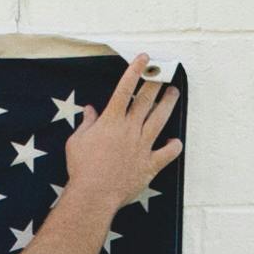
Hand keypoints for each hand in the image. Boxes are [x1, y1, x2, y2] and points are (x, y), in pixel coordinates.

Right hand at [60, 56, 185, 216]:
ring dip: (168, 104)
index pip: (125, 89)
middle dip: (156, 83)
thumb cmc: (82, 168)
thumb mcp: (77, 141)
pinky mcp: (151, 164)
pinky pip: (168, 152)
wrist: (94, 194)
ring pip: (160, 119)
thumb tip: (90, 111)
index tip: (144, 59)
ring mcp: (143, 146)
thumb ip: (87, 123)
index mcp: (111, 121)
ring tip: (174, 93)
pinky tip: (175, 141)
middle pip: (146, 100)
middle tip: (164, 72)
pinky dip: (174, 146)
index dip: (135, 71)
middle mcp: (130, 129)